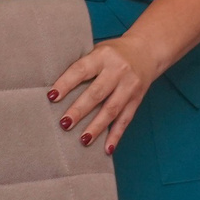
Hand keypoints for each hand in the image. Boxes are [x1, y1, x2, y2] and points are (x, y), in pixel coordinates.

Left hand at [52, 37, 162, 155]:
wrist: (148, 50)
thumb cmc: (115, 52)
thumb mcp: (99, 50)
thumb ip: (83, 66)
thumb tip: (56, 90)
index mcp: (103, 56)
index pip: (81, 70)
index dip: (66, 83)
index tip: (52, 97)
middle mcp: (118, 71)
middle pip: (97, 93)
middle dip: (79, 110)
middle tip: (64, 124)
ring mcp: (129, 86)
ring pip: (112, 109)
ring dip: (97, 127)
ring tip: (83, 140)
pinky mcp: (137, 99)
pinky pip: (125, 119)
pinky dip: (116, 135)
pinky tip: (107, 149)